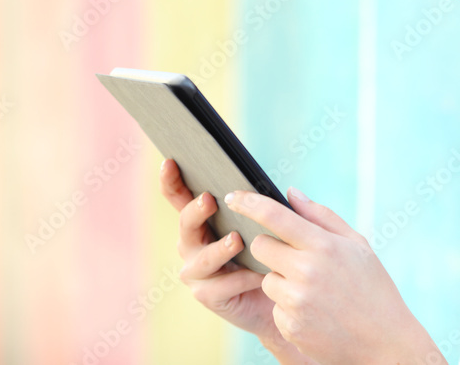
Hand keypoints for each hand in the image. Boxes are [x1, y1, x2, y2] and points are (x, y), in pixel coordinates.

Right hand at [158, 159, 286, 345]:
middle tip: (209, 199)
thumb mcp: (270, 227)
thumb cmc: (271, 254)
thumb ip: (274, 211)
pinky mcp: (207, 296)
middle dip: (195, 211)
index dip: (171, 181)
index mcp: (202, 222)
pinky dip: (240, 279)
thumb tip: (290, 192)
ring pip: (202, 259)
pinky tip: (258, 275)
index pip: (180, 198)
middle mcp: (192, 245)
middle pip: (186, 224)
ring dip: (219, 249)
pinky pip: (220, 287)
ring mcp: (196, 272)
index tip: (170, 162)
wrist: (280, 298)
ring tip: (237, 240)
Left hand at [224, 187, 444, 364]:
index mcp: (324, 246)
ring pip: (266, 279)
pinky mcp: (289, 325)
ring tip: (314, 291)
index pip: (274, 216)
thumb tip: (291, 193)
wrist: (385, 342)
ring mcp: (296, 301)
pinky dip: (288, 307)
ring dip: (281, 280)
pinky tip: (314, 312)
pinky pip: (275, 307)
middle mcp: (306, 271)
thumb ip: (321, 216)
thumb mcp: (357, 245)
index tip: (232, 196)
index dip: (248, 202)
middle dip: (270, 247)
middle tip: (293, 256)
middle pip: (260, 246)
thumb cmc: (373, 288)